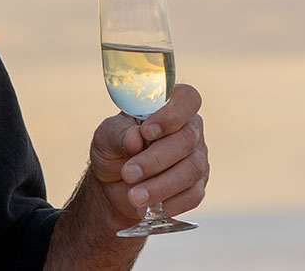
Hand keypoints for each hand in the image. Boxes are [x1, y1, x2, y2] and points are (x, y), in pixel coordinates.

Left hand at [86, 84, 208, 222]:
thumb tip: (135, 138)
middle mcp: (190, 129)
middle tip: (128, 173)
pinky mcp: (197, 185)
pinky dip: (173, 201)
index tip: (147, 132)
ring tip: (134, 196)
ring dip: (161, 185)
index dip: (172, 115)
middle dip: (155, 159)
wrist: (113, 187)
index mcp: (170, 107)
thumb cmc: (113, 151)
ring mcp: (197, 157)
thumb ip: (119, 134)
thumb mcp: (106, 138)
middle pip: (187, 139)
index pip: (187, 99)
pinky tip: (154, 205)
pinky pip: (194, 194)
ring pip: (192, 169)